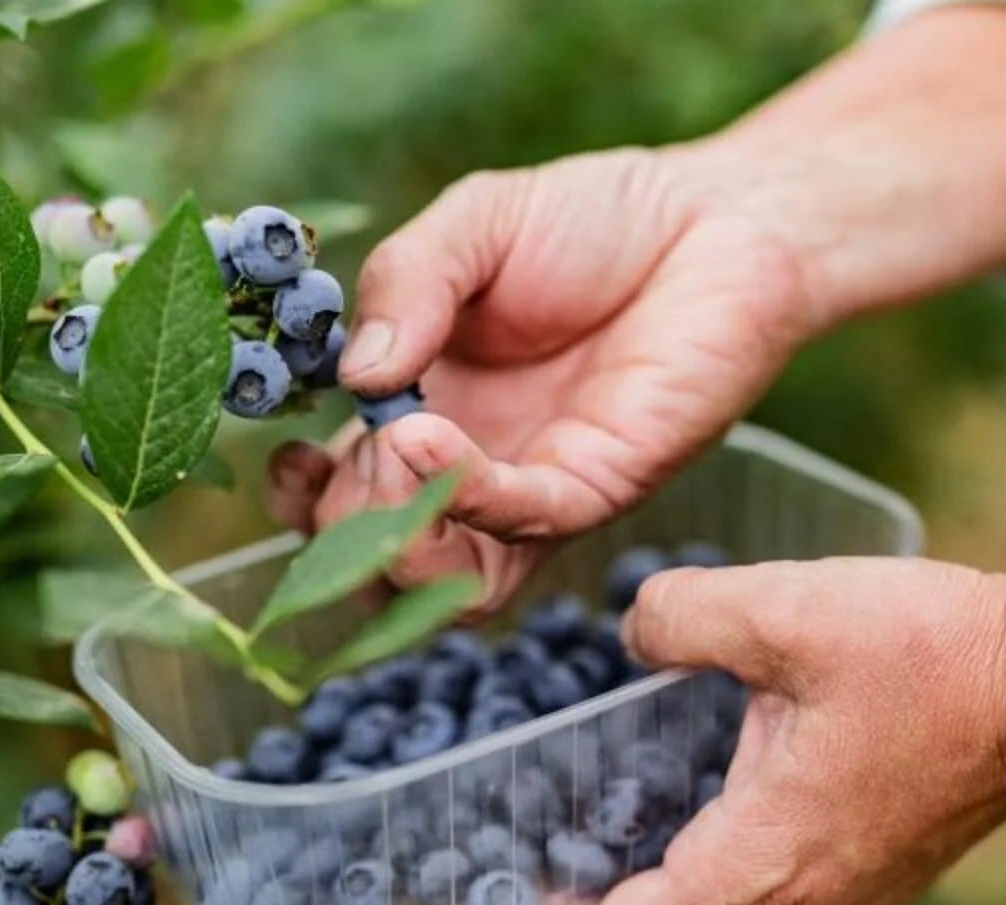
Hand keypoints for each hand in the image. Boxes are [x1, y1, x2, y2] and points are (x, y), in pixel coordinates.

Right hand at [266, 146, 817, 609]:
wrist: (715, 219)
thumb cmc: (596, 221)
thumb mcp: (471, 228)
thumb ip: (405, 286)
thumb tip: (350, 375)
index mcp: (426, 412)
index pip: (346, 499)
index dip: (306, 502)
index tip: (290, 457)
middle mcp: (476, 467)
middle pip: (388, 561)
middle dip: (346, 531)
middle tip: (350, 457)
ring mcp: (537, 487)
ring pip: (453, 584)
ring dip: (399, 538)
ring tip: (392, 450)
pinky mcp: (600, 487)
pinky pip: (523, 527)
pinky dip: (467, 496)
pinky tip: (427, 437)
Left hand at [536, 557, 1005, 904]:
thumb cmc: (925, 649)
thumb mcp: (781, 607)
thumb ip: (678, 616)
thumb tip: (630, 633)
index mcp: (760, 862)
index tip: (515, 868)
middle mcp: (802, 903)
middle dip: (606, 877)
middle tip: (565, 797)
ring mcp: (851, 894)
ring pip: (728, 902)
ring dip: (675, 854)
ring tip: (639, 769)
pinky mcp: (882, 868)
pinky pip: (780, 878)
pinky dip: (735, 841)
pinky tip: (731, 758)